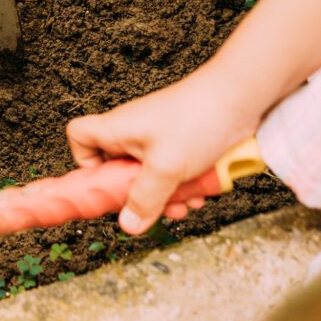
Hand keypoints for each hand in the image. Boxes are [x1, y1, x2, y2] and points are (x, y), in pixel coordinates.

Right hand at [65, 67, 261, 234]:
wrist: (240, 96)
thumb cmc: (197, 119)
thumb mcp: (166, 167)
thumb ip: (145, 199)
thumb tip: (128, 225)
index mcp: (116, 130)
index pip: (79, 138)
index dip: (84, 162)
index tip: (104, 184)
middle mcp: (132, 132)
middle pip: (117, 168)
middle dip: (136, 194)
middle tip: (152, 206)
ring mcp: (157, 138)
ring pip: (149, 175)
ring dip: (166, 195)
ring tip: (186, 203)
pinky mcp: (180, 143)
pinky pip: (172, 171)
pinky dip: (184, 185)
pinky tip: (201, 193)